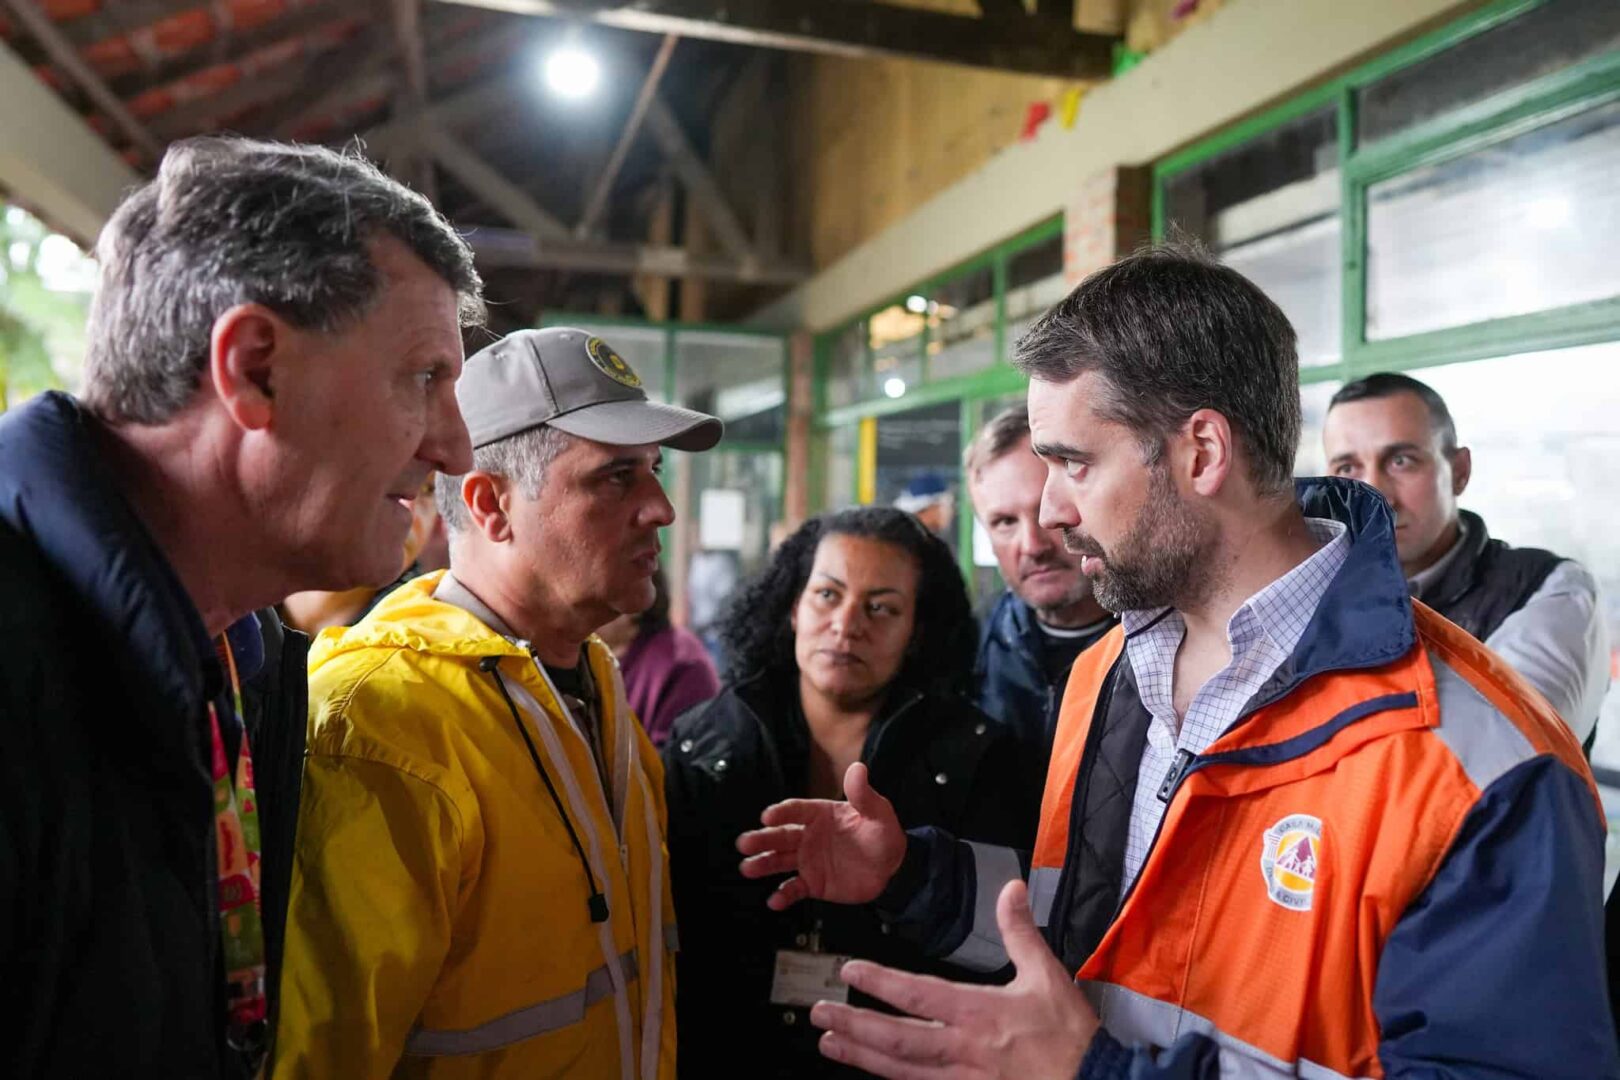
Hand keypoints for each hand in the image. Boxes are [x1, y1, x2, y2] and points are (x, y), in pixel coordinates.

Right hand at [736, 762, 905, 910]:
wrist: (893, 869)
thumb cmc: (883, 834)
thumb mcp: (878, 812)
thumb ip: (863, 794)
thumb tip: (857, 768)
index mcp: (820, 814)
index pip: (796, 811)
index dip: (781, 812)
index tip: (767, 816)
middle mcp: (809, 836)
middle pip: (780, 835)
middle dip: (762, 839)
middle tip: (744, 843)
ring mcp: (809, 860)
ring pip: (780, 861)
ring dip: (763, 864)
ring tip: (747, 868)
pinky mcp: (813, 883)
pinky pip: (794, 888)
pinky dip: (783, 895)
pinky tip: (774, 901)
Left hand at [809, 879, 1098, 1079]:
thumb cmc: (1070, 1035)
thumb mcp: (1048, 976)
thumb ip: (1021, 932)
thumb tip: (1010, 887)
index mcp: (979, 1013)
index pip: (918, 995)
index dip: (880, 983)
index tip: (849, 972)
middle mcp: (964, 1049)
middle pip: (897, 1039)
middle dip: (854, 1026)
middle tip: (818, 1015)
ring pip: (902, 1070)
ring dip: (862, 1057)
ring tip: (830, 1045)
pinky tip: (875, 1075)